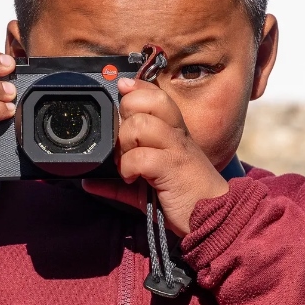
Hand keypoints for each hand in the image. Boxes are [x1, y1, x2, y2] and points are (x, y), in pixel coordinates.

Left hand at [82, 78, 228, 236]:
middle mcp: (176, 134)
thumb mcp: (147, 185)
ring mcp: (176, 149)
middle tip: (124, 143)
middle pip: (147, 102)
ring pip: (141, 125)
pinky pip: (141, 157)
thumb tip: (89, 183)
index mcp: (174, 131)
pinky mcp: (172, 168)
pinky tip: (132, 179)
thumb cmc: (183, 197)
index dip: (137, 88)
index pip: (156, 95)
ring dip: (125, 144)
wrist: (215, 216)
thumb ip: (119, 181)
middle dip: (126, 118)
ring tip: (127, 163)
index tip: (123, 89)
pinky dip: (129, 167)